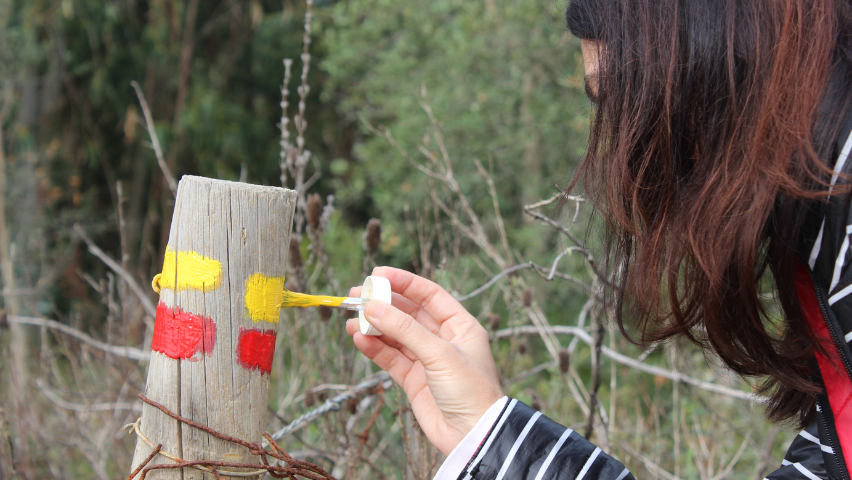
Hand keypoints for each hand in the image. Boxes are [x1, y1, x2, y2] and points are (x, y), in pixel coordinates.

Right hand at [346, 266, 502, 455]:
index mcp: (461, 325)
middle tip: (355, 295)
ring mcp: (427, 360)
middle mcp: (444, 339)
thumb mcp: (439, 353)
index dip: (404, 282)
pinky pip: (390, 358)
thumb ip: (404, 329)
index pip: (429, 294)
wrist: (474, 436)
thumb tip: (373, 307)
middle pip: (408, 313)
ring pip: (396, 336)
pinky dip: (374, 348)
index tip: (377, 274)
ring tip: (351, 320)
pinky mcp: (414, 380)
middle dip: (382, 304)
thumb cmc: (470, 390)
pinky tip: (359, 339)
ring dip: (374, 326)